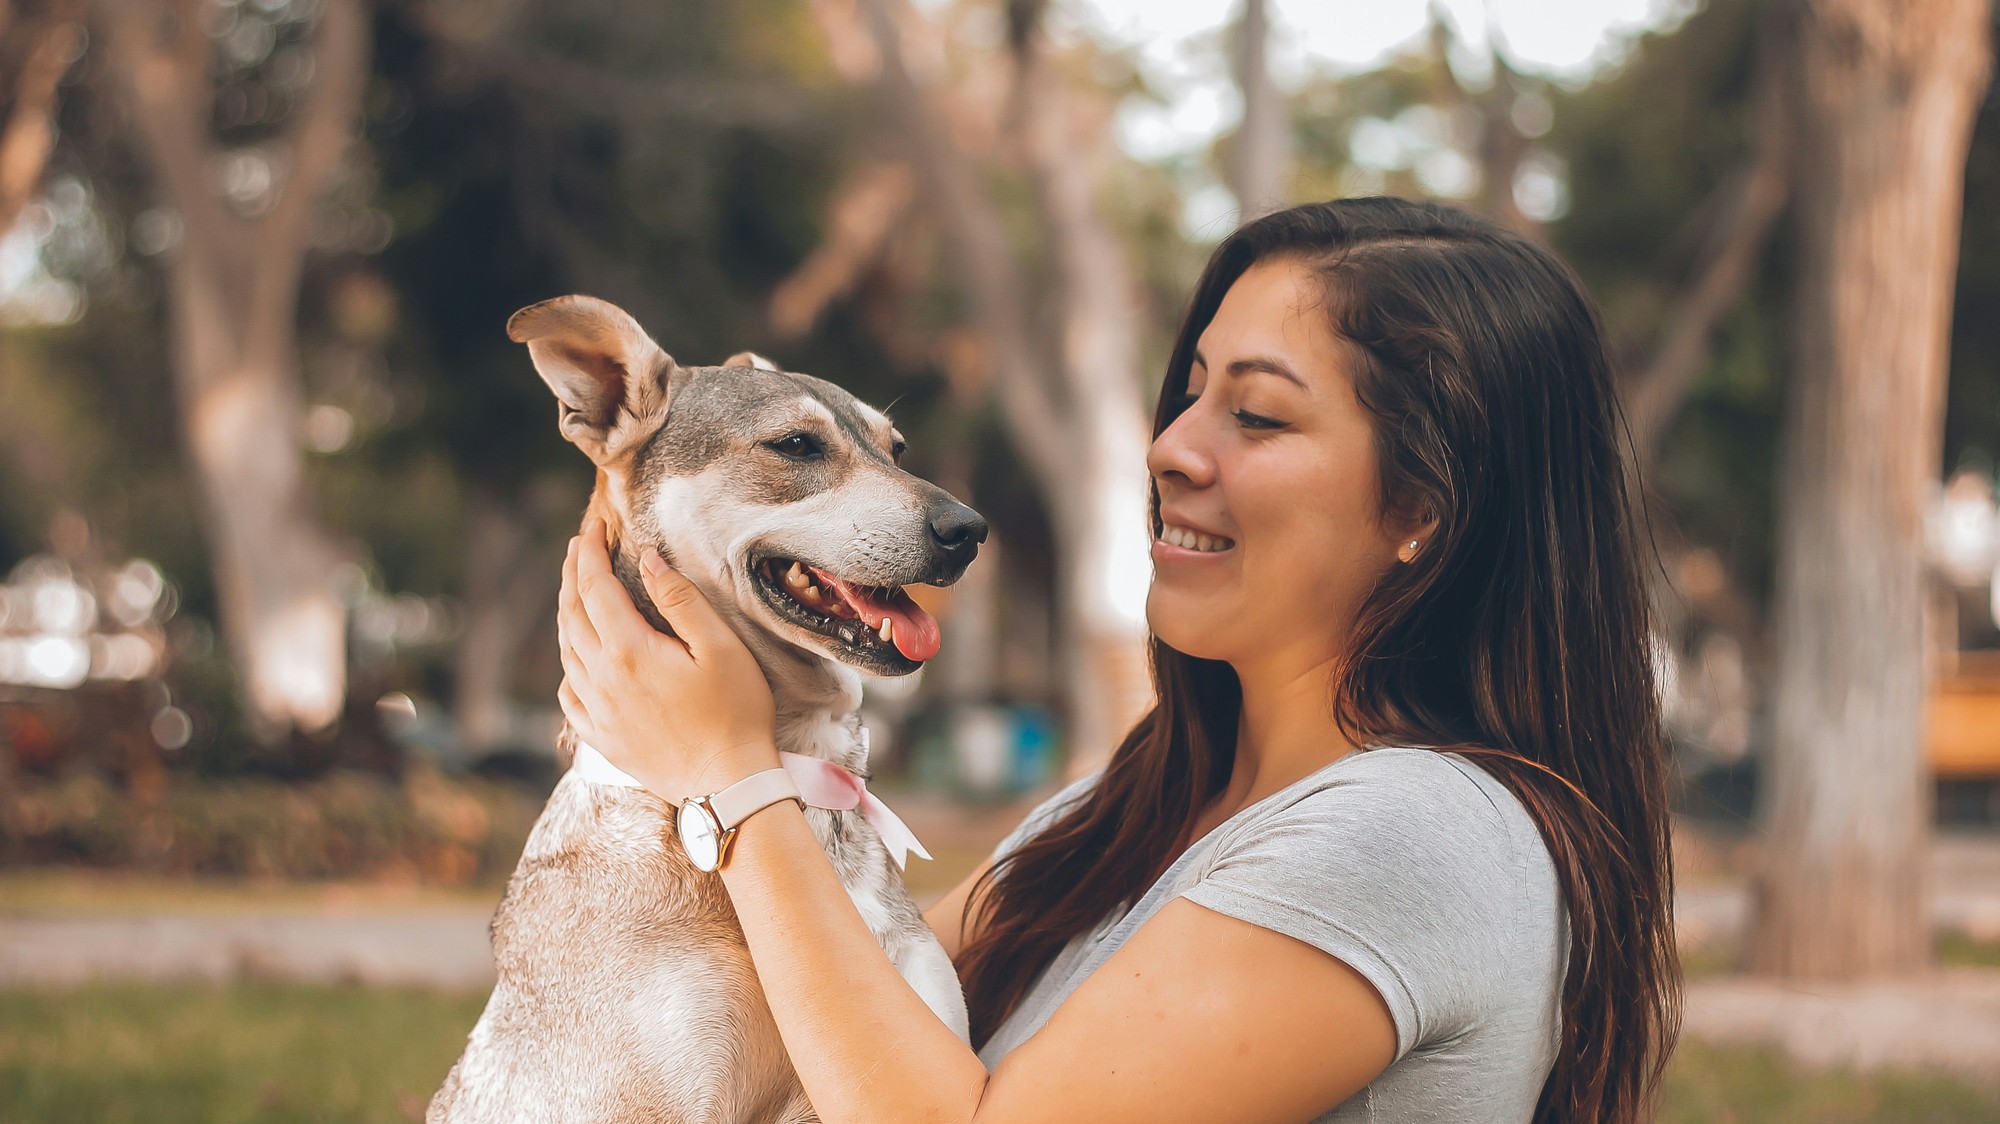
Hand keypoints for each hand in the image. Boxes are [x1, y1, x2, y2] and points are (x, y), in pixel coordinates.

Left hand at [556, 517, 779, 801]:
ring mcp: (598, 713)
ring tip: (576, 591)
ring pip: (567, 653)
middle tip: (578, 546)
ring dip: (568, 614)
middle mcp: (601, 680)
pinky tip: (578, 659)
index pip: (594, 587)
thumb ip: (679, 599)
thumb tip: (646, 559)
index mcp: (628, 651)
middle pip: (572, 615)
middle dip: (572, 575)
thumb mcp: (720, 647)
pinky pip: (570, 695)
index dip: (589, 552)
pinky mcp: (602, 739)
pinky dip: (569, 666)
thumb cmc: (735, 713)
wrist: (727, 786)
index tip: (592, 525)